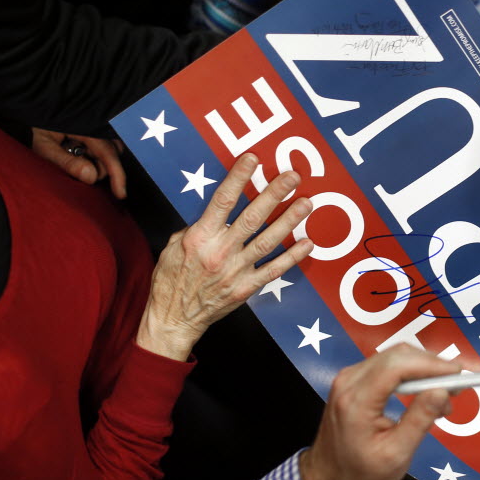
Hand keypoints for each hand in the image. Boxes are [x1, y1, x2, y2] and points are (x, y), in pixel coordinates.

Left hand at [30, 128, 126, 198]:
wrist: (42, 110)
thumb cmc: (40, 126)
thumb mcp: (45, 146)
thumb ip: (66, 161)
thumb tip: (92, 177)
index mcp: (88, 128)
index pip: (108, 154)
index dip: (117, 175)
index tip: (120, 194)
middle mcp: (100, 128)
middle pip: (110, 158)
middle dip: (95, 169)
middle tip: (69, 163)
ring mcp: (103, 129)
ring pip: (110, 155)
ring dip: (94, 162)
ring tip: (71, 152)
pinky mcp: (103, 132)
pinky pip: (108, 150)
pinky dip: (96, 156)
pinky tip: (80, 151)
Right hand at [137, 153, 313, 359]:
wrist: (173, 319)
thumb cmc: (171, 280)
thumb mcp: (172, 247)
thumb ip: (196, 228)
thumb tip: (216, 212)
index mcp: (200, 237)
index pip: (222, 201)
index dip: (238, 178)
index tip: (253, 159)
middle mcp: (220, 252)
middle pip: (251, 217)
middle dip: (274, 194)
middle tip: (293, 176)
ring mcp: (236, 271)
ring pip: (267, 241)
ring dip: (289, 221)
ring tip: (306, 203)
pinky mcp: (247, 287)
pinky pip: (274, 270)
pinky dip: (292, 257)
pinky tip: (308, 243)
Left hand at [299, 345, 461, 479]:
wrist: (327, 479)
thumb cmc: (361, 473)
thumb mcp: (396, 455)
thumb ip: (419, 421)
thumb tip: (442, 392)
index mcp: (356, 401)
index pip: (396, 366)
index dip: (430, 365)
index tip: (458, 374)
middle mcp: (349, 381)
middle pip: (397, 355)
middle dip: (432, 365)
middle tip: (457, 386)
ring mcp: (349, 377)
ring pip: (394, 356)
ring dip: (423, 368)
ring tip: (443, 396)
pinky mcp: (353, 379)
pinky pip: (387, 363)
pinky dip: (411, 372)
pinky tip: (425, 392)